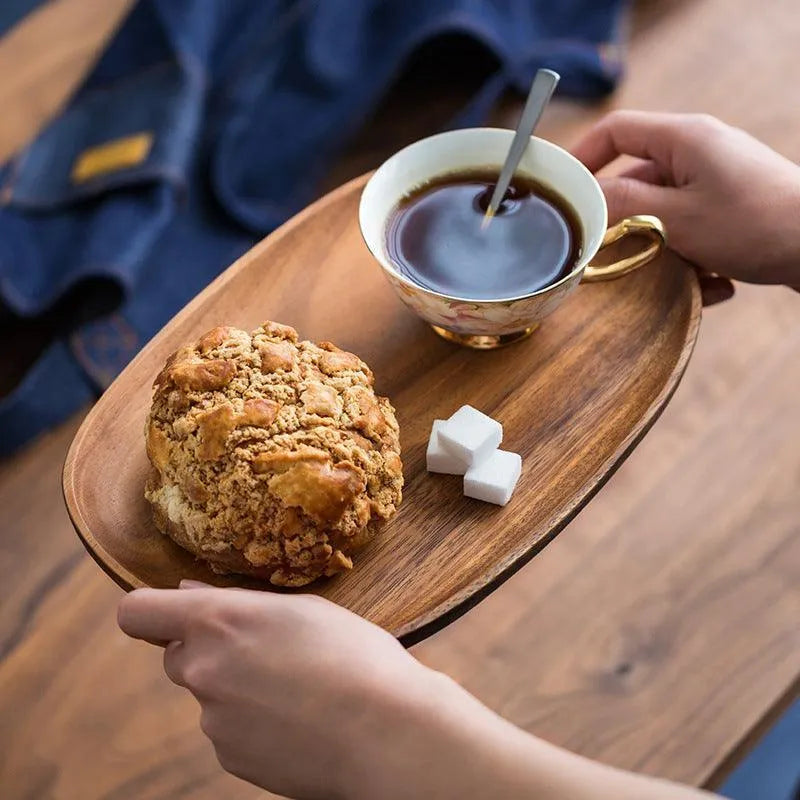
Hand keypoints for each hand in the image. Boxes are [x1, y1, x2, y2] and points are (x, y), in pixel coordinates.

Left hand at [118, 583, 441, 798]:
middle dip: (208, 651)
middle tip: (262, 651)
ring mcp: (214, 720)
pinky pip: (229, 731)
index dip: (149, 609)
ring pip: (209, 694)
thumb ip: (239, 602)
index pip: (138, 611)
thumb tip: (191, 594)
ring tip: (297, 689)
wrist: (387, 733)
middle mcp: (204, 669)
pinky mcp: (231, 758)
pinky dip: (253, 724)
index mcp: (220, 621)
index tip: (169, 613)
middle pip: (176, 655)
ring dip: (236, 688)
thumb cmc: (355, 657)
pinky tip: (297, 720)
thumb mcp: (304, 608)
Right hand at [572, 111, 799, 289]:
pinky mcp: (732, 210)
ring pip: (664, 213)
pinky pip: (693, 230)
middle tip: (609, 252)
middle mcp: (700, 153)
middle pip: (637, 179)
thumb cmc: (755, 223)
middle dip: (626, 221)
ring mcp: (718, 182)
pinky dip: (694, 258)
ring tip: (677, 272)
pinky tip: (711, 280)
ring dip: (662, 248)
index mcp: (685, 139)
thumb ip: (623, 204)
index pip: (617, 131)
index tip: (560, 190)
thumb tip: (583, 200)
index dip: (582, 156)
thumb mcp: (676, 217)